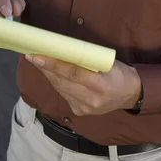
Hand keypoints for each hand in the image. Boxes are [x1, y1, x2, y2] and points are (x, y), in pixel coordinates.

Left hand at [25, 55, 141, 115]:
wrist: (129, 94)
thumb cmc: (118, 72)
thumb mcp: (106, 61)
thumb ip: (86, 59)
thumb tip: (62, 49)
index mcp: (101, 85)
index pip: (72, 73)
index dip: (53, 64)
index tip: (37, 55)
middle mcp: (91, 100)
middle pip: (62, 82)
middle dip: (45, 67)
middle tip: (32, 54)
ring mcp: (84, 108)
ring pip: (60, 88)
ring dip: (47, 74)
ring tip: (37, 60)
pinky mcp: (79, 112)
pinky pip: (63, 94)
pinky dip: (56, 82)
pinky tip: (49, 72)